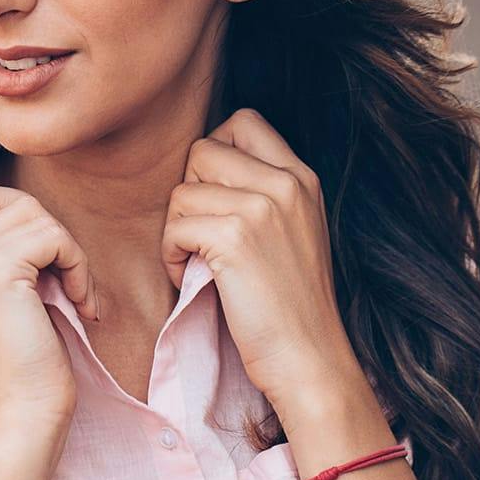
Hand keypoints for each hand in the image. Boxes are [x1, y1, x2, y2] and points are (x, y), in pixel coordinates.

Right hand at [0, 182, 100, 435]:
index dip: (21, 213)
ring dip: (69, 251)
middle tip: (64, 276)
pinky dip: (78, 265)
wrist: (21, 413)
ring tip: (75, 293)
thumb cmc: (24, 365)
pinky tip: (82, 303)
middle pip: (10, 199)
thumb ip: (3, 254)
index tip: (46, 258)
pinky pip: (54, 237)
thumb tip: (38, 214)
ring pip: (35, 214)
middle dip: (49, 230)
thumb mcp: (3, 298)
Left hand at [160, 108, 366, 418]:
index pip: (243, 122)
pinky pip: (175, 226)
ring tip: (194, 262)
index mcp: (302, 177)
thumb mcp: (294, 231)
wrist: (309, 358)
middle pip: (203, 150)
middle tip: (199, 235)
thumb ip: (264, 193)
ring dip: (176, 229)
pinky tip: (188, 278)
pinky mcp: (235, 238)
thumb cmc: (290, 305)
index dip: (214, 155)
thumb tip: (202, 168)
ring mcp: (262, 208)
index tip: (214, 200)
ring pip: (183, 191)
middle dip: (189, 193)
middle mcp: (286, 183)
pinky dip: (170, 255)